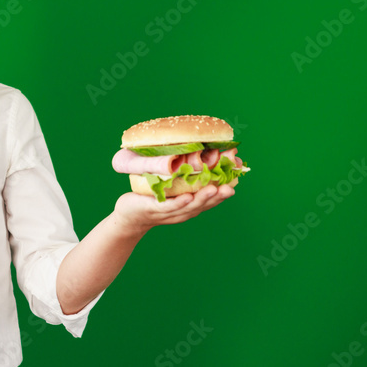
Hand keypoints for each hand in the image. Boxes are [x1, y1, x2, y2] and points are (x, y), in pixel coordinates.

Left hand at [113, 183, 234, 234]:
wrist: (129, 214)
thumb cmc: (152, 197)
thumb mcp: (172, 187)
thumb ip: (185, 176)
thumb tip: (198, 152)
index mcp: (190, 205)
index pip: (211, 199)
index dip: (224, 190)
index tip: (237, 180)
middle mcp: (184, 211)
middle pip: (205, 204)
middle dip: (219, 196)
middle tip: (231, 187)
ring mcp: (171, 212)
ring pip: (190, 206)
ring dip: (203, 198)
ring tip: (214, 189)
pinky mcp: (156, 210)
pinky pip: (169, 207)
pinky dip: (179, 203)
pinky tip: (187, 197)